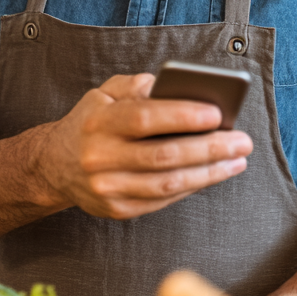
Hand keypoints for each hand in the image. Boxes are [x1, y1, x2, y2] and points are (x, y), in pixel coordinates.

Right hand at [40, 73, 251, 219]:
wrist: (54, 166)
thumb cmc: (93, 122)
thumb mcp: (105, 93)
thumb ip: (137, 86)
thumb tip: (178, 87)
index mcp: (99, 122)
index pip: (144, 118)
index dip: (182, 116)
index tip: (218, 113)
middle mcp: (100, 157)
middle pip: (163, 155)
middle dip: (209, 149)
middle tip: (242, 142)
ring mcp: (108, 188)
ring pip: (168, 184)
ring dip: (209, 173)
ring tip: (237, 160)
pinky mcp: (118, 209)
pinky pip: (163, 199)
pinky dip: (192, 187)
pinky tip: (214, 174)